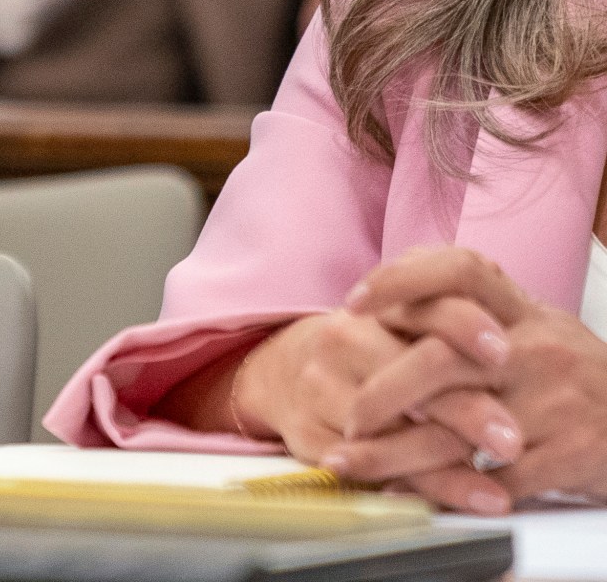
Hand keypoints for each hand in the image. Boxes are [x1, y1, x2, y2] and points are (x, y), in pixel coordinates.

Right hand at [231, 247, 523, 513]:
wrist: (291, 370)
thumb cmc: (372, 355)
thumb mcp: (408, 331)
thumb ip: (454, 341)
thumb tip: (519, 366)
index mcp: (379, 309)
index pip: (428, 308)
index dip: (465, 327)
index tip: (502, 354)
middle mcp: (344, 341)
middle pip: (406, 377)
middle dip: (463, 412)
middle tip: (510, 443)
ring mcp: (319, 387)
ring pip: (387, 430)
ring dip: (445, 466)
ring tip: (494, 492)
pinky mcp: (306, 432)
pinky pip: (367, 467)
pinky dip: (420, 488)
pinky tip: (458, 500)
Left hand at [350, 247, 606, 506]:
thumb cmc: (574, 378)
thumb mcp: (531, 330)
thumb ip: (466, 316)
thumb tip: (380, 309)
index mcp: (524, 311)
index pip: (459, 270)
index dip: (400, 280)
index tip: (352, 306)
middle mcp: (538, 348)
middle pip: (441, 358)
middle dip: (381, 393)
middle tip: (350, 418)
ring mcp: (557, 400)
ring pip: (459, 424)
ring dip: (397, 450)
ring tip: (356, 462)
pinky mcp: (574, 452)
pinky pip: (497, 477)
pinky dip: (448, 490)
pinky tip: (414, 495)